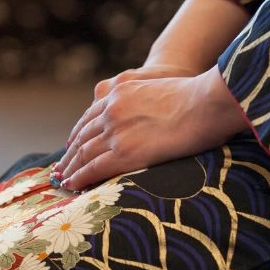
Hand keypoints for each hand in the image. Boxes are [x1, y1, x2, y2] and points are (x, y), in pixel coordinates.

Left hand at [53, 66, 248, 190]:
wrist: (207, 100)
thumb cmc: (196, 94)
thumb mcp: (159, 84)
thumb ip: (142, 98)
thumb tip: (146, 116)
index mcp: (120, 90)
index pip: (91, 116)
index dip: (79, 133)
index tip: (72, 145)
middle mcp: (112, 109)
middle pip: (83, 135)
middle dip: (71, 153)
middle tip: (62, 167)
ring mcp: (116, 130)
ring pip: (84, 153)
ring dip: (71, 168)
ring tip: (64, 179)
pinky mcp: (124, 151)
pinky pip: (94, 168)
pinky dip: (80, 178)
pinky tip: (72, 185)